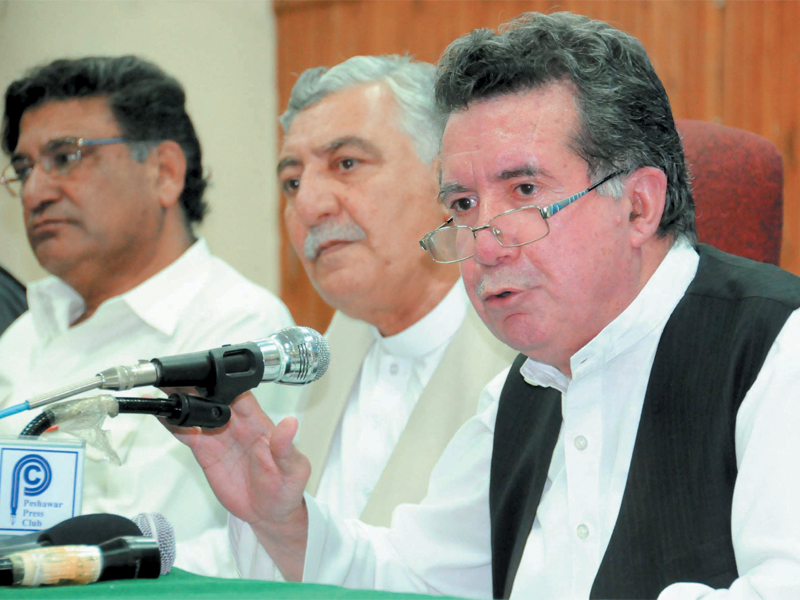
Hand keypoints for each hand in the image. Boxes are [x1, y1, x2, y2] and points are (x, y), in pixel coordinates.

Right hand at [166, 390, 309, 579]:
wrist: (269, 514)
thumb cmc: (286, 488)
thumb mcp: (293, 470)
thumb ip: (286, 448)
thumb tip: (291, 424)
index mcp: (258, 423)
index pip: (240, 394)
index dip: (225, 382)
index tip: (209, 373)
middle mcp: (237, 425)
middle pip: (214, 397)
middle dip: (196, 385)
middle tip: (176, 376)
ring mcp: (219, 437)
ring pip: (197, 412)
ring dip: (181, 400)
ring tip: (162, 388)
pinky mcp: (206, 452)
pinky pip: (188, 434)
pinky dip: (174, 424)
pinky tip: (160, 413)